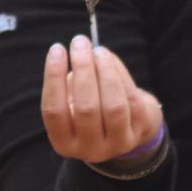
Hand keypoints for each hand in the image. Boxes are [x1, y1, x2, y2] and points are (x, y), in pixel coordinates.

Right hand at [41, 36, 163, 163]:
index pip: (54, 111)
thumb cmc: (93, 106)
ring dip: (105, 71)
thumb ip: (71, 83)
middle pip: (86, 108)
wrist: (128, 126)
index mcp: (63, 142)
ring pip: (112, 105)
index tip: (57, 49)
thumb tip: (79, 52)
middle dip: (83, 69)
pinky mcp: (138, 131)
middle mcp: (89, 149)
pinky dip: (120, 74)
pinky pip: (131, 99)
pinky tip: (110, 58)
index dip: (54, 78)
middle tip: (79, 42)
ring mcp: (116, 143)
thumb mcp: (75, 102)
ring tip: (98, 49)